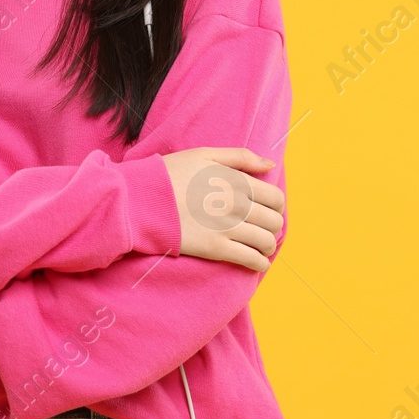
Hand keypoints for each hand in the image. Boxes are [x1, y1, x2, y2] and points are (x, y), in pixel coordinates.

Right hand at [160, 147, 284, 271]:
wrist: (141, 200)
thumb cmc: (170, 174)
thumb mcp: (204, 155)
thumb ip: (240, 157)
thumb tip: (270, 165)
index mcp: (237, 181)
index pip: (276, 198)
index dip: (277, 206)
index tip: (269, 209)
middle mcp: (237, 205)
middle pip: (274, 221)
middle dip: (273, 226)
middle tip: (264, 228)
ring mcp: (228, 228)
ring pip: (265, 241)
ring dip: (268, 245)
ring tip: (261, 246)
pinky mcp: (216, 248)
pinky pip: (250, 260)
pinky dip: (260, 263)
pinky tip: (258, 262)